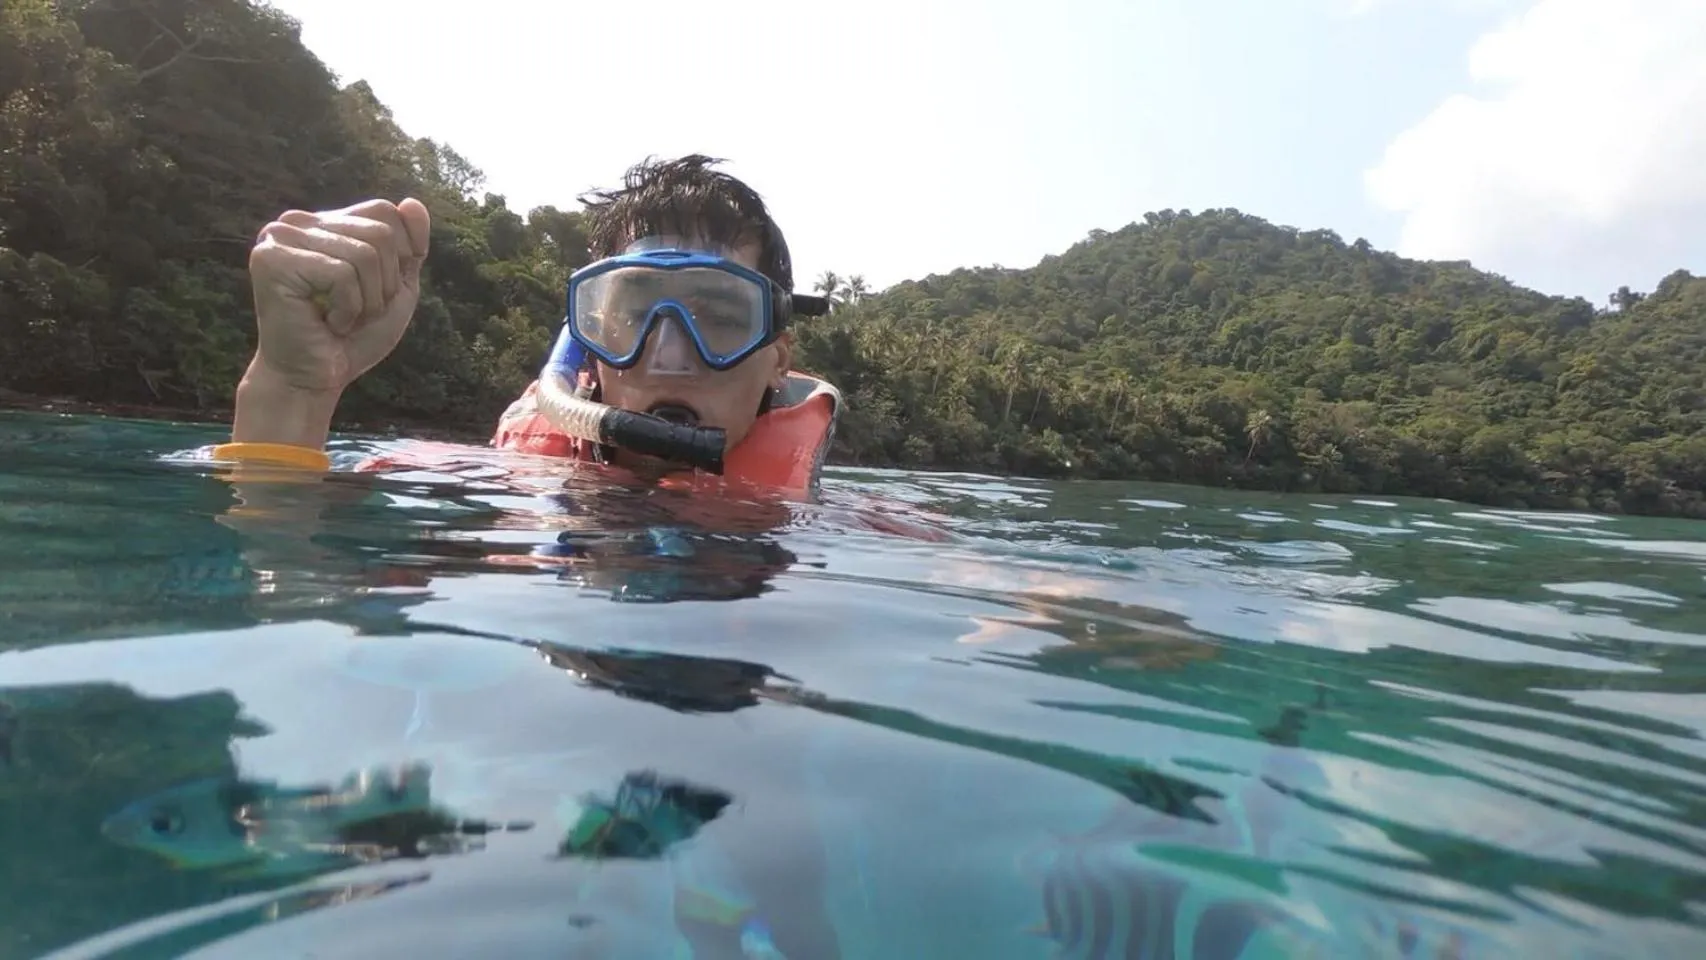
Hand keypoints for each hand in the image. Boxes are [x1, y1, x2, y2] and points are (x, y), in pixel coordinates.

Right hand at [247, 198, 431, 392]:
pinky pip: (342, 274)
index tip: (378, 291)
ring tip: (341, 318)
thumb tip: (413, 202)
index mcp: (323, 222)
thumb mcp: (395, 287)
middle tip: (357, 311)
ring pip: (365, 254)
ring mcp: (279, 237)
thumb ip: (408, 246)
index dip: (401, 255)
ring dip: (367, 300)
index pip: (385, 211)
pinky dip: (348, 308)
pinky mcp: (271, 260)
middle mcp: (296, 222)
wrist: (315, 378)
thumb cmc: (353, 336)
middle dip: (385, 284)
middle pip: (380, 232)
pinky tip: (326, 323)